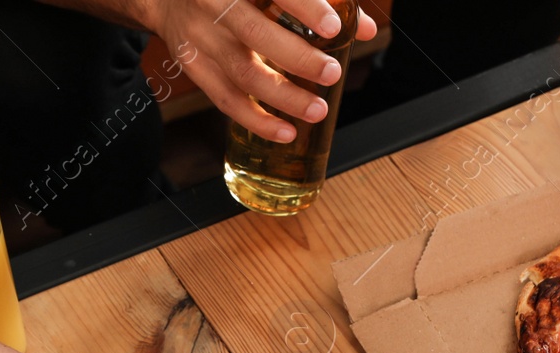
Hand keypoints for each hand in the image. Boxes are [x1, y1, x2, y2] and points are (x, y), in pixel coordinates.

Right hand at [142, 0, 376, 141]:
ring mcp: (200, 37)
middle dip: (297, 57)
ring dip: (283, 97)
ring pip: (242, 73)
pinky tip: (285, 132)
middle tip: (331, 72)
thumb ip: (315, 2)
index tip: (334, 27)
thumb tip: (365, 29)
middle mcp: (213, 3)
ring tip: (317, 110)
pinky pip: (225, 100)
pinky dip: (257, 121)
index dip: (304, 7)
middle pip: (255, 34)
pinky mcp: (193, 65)